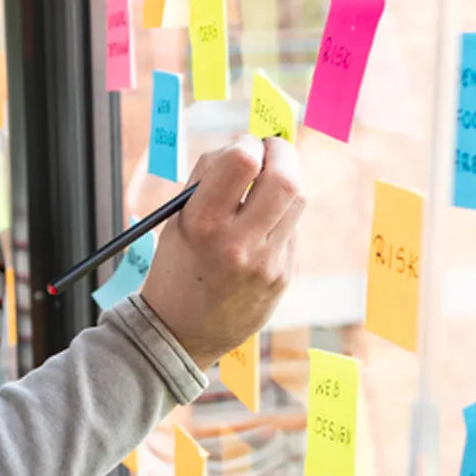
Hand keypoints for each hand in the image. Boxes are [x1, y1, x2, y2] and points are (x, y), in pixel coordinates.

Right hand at [139, 135, 304, 368]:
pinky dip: (281, 214)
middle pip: (285, 179)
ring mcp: (266, 263)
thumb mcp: (177, 219)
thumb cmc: (177, 265)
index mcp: (201, 224)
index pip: (242, 161)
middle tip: (271, 150)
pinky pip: (292, 228)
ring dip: (287, 180)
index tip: (244, 147)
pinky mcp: (282, 276)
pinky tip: (261, 225)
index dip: (248, 144)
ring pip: (298, 200)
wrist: (182, 331)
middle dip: (282, 153)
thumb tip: (247, 145)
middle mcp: (237, 243)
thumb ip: (209, 179)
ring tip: (266, 184)